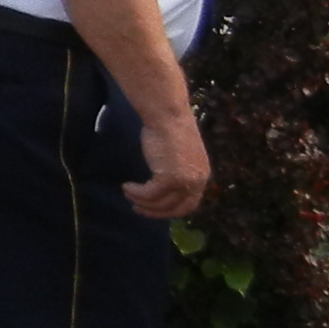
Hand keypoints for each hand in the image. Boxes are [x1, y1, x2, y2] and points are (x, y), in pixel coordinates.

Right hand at [125, 104, 209, 219]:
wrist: (168, 115)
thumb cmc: (171, 128)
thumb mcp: (179, 155)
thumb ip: (176, 170)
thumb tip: (162, 183)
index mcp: (201, 176)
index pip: (189, 204)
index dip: (169, 210)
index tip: (153, 207)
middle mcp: (197, 182)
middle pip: (176, 209)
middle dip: (156, 212)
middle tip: (138, 209)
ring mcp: (184, 182)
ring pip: (160, 203)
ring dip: (142, 202)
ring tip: (128, 193)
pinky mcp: (169, 179)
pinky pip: (149, 194)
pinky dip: (136, 193)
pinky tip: (127, 187)